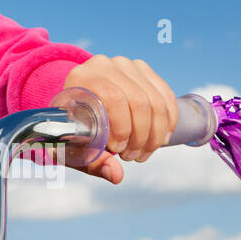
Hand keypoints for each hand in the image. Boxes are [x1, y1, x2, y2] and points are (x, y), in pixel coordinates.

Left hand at [62, 55, 178, 184]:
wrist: (77, 105)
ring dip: (155, 132)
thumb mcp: (73, 147)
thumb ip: (92, 161)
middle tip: (133, 157)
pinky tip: (161, 137)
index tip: (118, 151)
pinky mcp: (142, 70)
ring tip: (144, 152)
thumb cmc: (72, 128)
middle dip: (141, 135)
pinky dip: (168, 119)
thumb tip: (116, 174)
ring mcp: (125, 65)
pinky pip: (165, 94)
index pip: (113, 98)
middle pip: (138, 100)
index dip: (122, 128)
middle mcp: (103, 65)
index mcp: (81, 77)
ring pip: (154, 100)